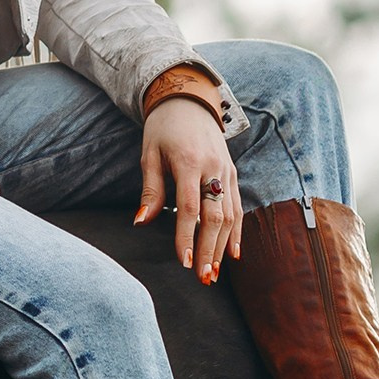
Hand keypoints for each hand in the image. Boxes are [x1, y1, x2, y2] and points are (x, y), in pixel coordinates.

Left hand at [135, 99, 240, 280]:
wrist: (188, 101)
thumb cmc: (162, 129)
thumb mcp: (149, 155)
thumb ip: (151, 191)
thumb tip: (141, 223)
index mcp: (188, 161)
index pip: (189, 207)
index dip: (187, 237)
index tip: (183, 262)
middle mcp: (212, 167)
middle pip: (215, 216)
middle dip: (208, 249)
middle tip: (202, 277)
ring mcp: (226, 170)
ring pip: (230, 215)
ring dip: (222, 247)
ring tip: (213, 273)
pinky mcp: (232, 172)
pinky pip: (237, 206)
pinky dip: (236, 232)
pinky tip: (232, 254)